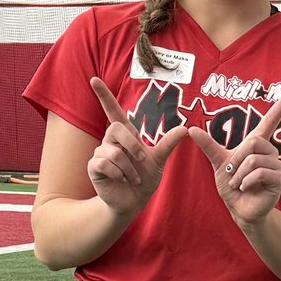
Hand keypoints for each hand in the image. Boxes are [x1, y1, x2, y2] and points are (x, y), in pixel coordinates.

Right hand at [87, 78, 186, 214]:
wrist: (134, 201)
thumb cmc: (144, 179)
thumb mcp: (159, 159)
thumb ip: (169, 143)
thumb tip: (186, 128)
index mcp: (125, 134)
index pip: (112, 109)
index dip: (104, 95)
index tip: (94, 79)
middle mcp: (110, 140)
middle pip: (117, 128)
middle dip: (132, 145)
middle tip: (142, 159)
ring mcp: (100, 153)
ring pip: (113, 152)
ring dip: (129, 167)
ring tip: (132, 177)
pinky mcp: (94, 167)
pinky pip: (105, 164)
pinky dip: (119, 174)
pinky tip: (122, 180)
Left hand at [188, 91, 280, 226]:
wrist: (238, 209)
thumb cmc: (232, 185)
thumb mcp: (218, 163)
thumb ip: (208, 145)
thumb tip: (190, 129)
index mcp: (256, 144)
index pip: (271, 121)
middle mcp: (269, 152)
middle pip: (253, 142)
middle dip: (237, 159)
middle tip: (231, 173)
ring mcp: (275, 166)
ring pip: (255, 160)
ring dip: (239, 174)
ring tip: (238, 184)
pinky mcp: (278, 180)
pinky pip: (260, 173)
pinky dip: (247, 181)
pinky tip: (246, 188)